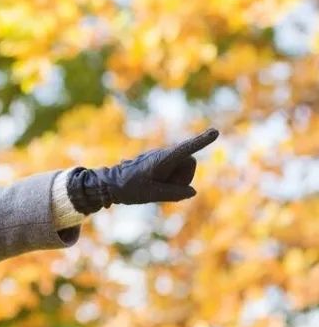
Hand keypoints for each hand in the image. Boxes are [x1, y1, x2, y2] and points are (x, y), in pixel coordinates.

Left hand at [67, 128, 218, 213]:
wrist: (111, 184)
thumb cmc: (130, 188)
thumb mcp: (152, 194)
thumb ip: (174, 193)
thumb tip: (192, 191)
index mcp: (163, 159)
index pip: (186, 149)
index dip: (202, 141)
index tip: (215, 132)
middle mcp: (164, 154)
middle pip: (190, 163)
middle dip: (183, 176)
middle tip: (161, 185)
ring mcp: (163, 156)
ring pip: (184, 169)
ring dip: (176, 179)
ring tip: (155, 184)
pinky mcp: (162, 161)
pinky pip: (176, 172)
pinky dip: (171, 180)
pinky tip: (153, 183)